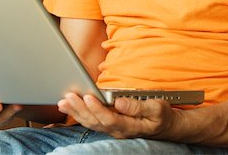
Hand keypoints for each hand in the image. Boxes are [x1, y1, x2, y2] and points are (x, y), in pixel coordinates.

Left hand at [58, 93, 178, 138]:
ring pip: (90, 122)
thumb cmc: (160, 115)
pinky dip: (79, 113)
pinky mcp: (109, 124)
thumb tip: (119, 102)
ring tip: (63, 102)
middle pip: (95, 122)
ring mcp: (112, 128)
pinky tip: (70, 106)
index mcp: (129, 126)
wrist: (164, 126)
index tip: (87, 97)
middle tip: (67, 98)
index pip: (109, 119)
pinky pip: (91, 121)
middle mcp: (118, 130)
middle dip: (80, 109)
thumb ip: (137, 106)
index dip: (97, 109)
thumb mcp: (156, 108)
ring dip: (76, 112)